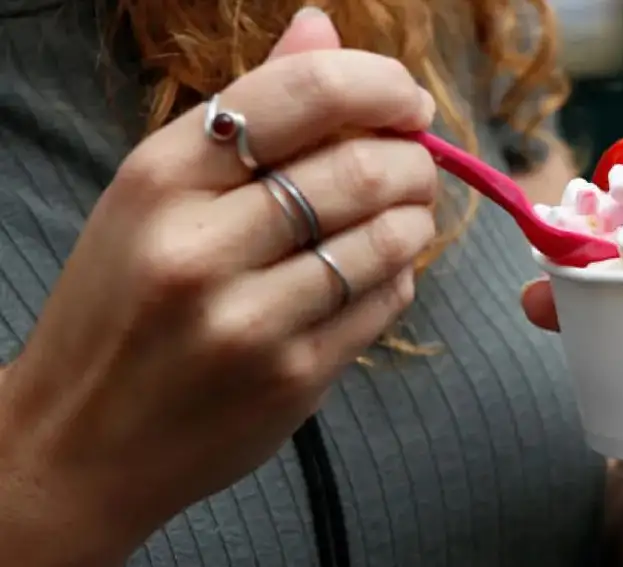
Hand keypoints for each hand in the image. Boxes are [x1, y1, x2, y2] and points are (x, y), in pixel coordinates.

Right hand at [0, 10, 435, 564]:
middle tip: (416, 162)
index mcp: (161, 178)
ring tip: (405, 214)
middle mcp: (200, 246)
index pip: (302, 95)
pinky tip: (378, 272)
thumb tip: (321, 25)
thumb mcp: (156, 195)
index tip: (407, 100)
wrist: (76, 442)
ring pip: (387, 239)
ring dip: (416, 216)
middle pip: (359, 168)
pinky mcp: (291, 379)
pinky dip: (400, 276)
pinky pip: (384, 302)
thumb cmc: (120, 305)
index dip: (380, 85)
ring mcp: (249, 320)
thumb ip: (247, 111)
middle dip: (413, 158)